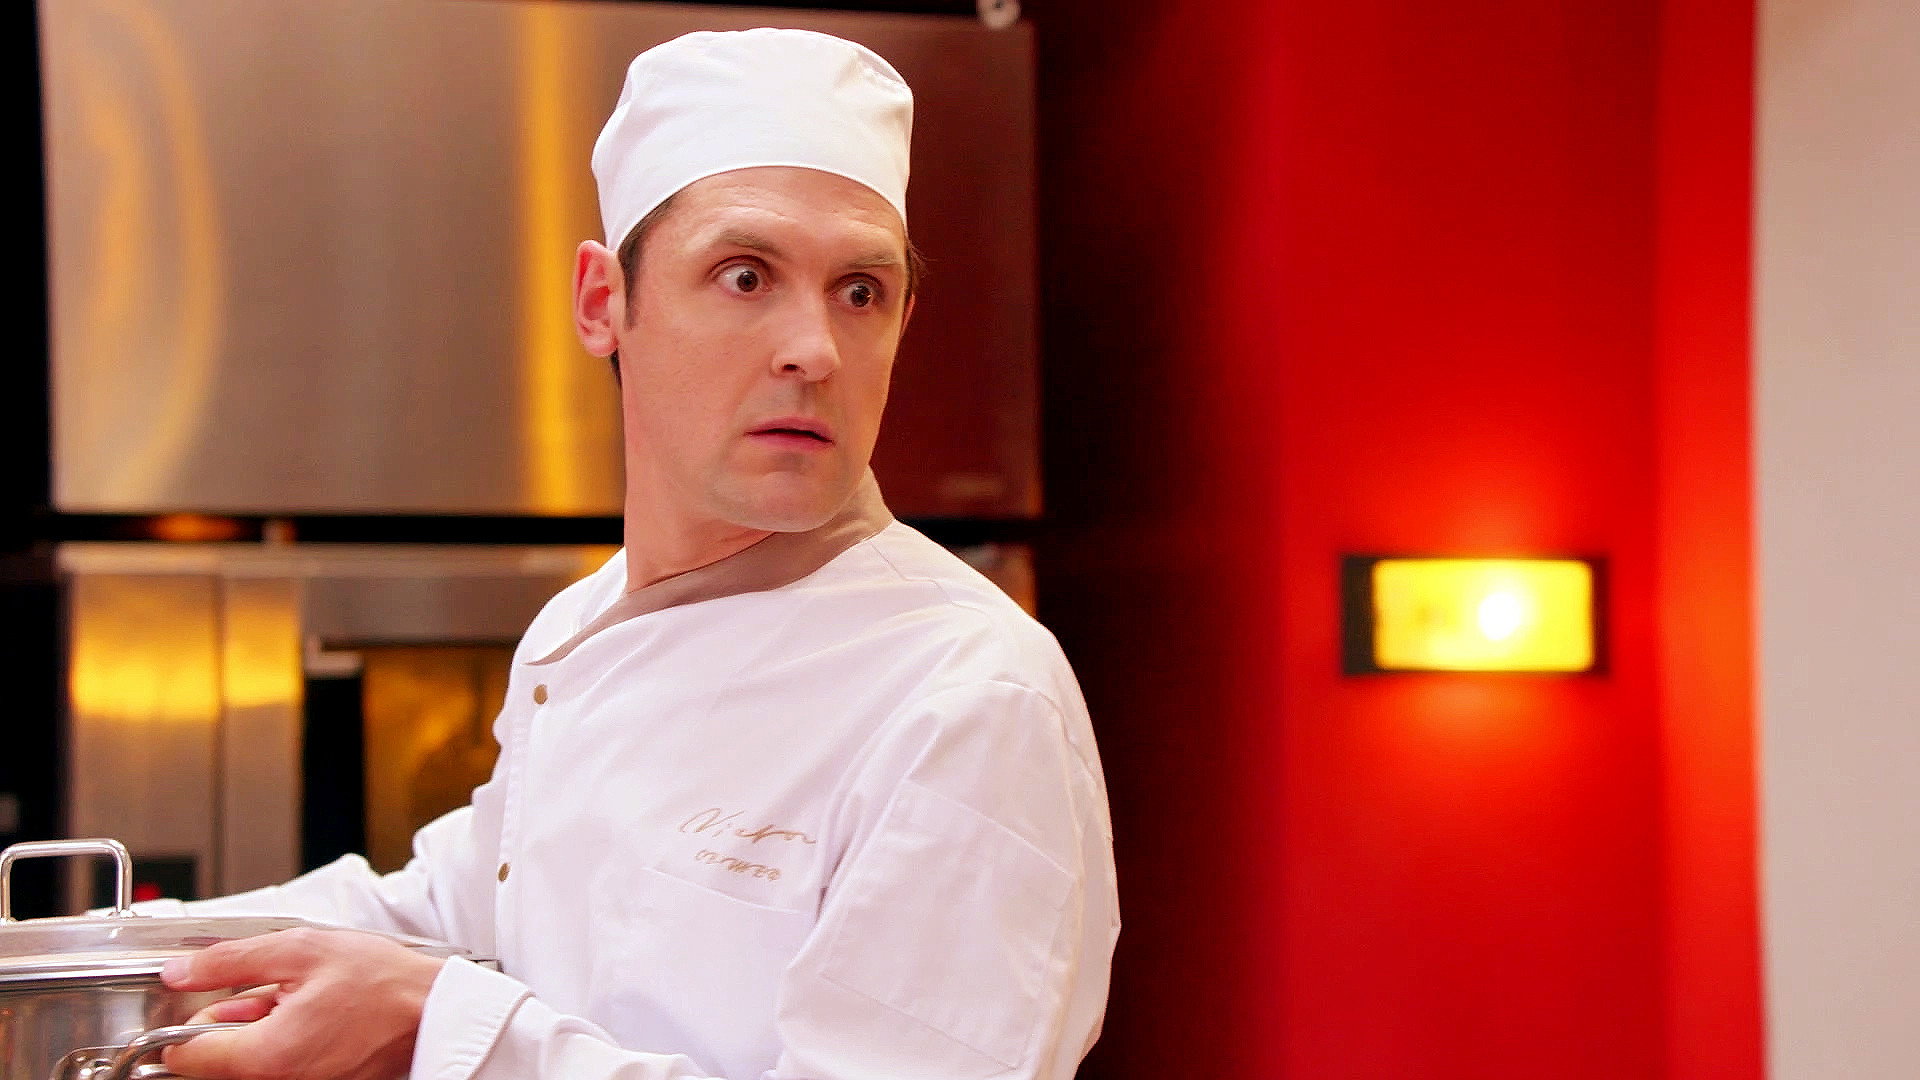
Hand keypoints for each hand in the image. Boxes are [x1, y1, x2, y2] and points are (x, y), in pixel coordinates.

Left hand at [158, 927, 447, 1079]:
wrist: (434, 1010)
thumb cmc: (382, 983)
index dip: (186, 1023)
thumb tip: (181, 972)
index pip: (182, 1059)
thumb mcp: (299, 951)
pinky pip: (280, 1068)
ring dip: (259, 1034)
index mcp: (265, 1057)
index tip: (205, 1000)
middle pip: (216, 1064)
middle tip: (267, 993)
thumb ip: (229, 962)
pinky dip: (284, 1044)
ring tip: (298, 1002)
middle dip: (230, 1025)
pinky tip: (312, 1019)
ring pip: (249, 1065)